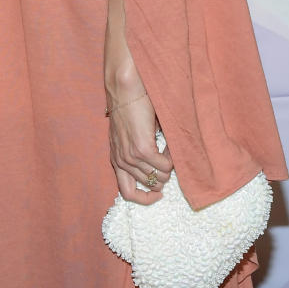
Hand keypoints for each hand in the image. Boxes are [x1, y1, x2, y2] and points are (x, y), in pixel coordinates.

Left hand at [107, 89, 172, 206]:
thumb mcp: (128, 137)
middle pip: (149, 185)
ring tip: (168, 149)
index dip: (145, 198)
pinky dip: (172, 157)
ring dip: (168, 166)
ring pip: (159, 177)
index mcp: (116, 160)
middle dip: (163, 175)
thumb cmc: (130, 108)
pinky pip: (165, 165)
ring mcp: (131, 157)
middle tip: (166, 158)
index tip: (158, 194)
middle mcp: (121, 161)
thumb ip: (138, 154)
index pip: (127, 193)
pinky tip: (168, 144)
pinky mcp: (142, 149)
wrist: (125, 89)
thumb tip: (160, 169)